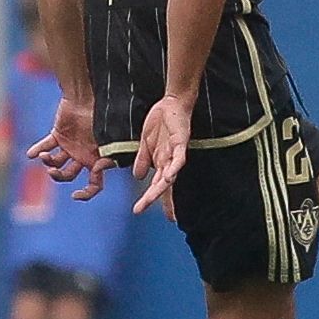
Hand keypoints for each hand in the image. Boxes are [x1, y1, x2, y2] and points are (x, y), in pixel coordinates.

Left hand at [27, 95, 113, 199]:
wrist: (88, 94)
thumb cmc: (103, 116)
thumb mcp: (112, 139)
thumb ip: (109, 157)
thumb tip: (97, 171)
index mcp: (97, 159)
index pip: (95, 184)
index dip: (87, 193)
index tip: (75, 195)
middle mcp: (83, 156)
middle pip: (68, 176)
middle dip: (58, 177)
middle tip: (51, 172)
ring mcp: (70, 145)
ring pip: (55, 162)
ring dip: (48, 162)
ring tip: (44, 156)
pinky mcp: (58, 134)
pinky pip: (46, 145)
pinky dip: (37, 149)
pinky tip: (31, 154)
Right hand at [132, 95, 191, 215]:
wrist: (172, 104)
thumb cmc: (160, 123)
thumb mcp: (145, 143)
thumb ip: (142, 160)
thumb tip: (137, 177)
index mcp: (160, 163)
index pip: (156, 185)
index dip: (152, 199)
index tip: (141, 211)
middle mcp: (169, 162)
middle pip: (162, 185)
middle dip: (155, 199)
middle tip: (153, 214)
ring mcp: (176, 154)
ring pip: (169, 175)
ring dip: (162, 187)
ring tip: (153, 198)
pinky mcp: (181, 143)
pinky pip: (178, 158)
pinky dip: (173, 168)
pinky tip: (167, 177)